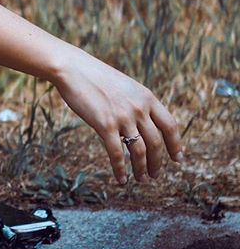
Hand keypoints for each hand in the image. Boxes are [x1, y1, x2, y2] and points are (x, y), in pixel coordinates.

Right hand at [51, 47, 183, 184]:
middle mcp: (139, 108)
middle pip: (156, 143)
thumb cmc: (94, 76)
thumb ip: (136, 102)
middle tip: (155, 174)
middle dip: (157, 163)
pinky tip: (121, 179)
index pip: (170, 126)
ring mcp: (123, 117)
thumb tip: (143, 122)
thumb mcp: (124, 86)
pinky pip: (117, 154)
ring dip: (142, 169)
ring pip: (140, 152)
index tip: (177, 159)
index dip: (175, 145)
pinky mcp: (105, 125)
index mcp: (146, 97)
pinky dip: (121, 170)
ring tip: (141, 179)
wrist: (72, 68)